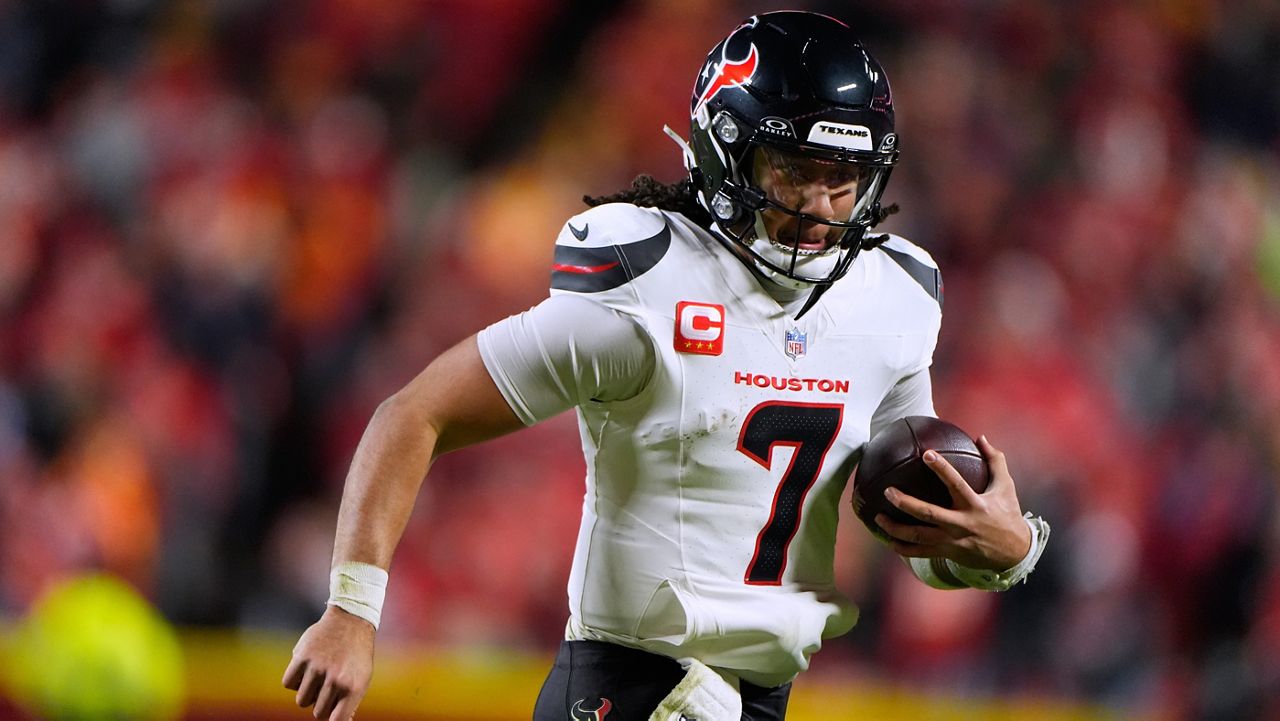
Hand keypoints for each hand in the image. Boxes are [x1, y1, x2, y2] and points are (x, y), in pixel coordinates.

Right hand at [283, 605, 375, 720]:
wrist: (352, 620)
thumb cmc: (357, 653)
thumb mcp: (362, 678)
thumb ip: (350, 702)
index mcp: (353, 687)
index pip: (336, 720)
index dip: (332, 720)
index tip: (331, 715)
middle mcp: (336, 679)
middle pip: (317, 712)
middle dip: (321, 704)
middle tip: (327, 690)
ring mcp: (318, 667)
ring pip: (301, 700)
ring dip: (307, 693)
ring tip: (318, 678)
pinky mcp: (302, 656)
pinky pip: (288, 683)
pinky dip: (294, 680)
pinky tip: (305, 670)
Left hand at [874, 436, 1030, 570]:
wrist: (1014, 553)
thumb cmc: (1007, 514)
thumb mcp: (1005, 487)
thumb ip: (994, 461)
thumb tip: (981, 438)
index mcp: (975, 505)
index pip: (956, 484)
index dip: (941, 469)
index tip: (926, 453)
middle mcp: (961, 523)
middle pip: (928, 513)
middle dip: (905, 503)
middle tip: (887, 491)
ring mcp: (952, 540)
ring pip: (919, 536)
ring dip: (896, 528)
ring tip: (878, 517)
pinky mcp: (947, 553)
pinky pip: (920, 553)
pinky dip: (902, 548)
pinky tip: (887, 540)